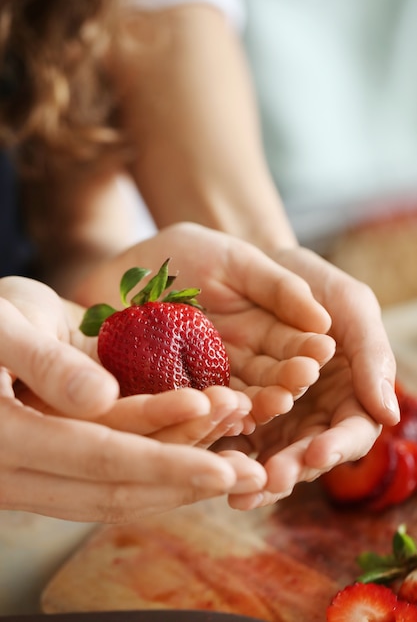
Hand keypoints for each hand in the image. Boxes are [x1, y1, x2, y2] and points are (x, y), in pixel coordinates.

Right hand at [0, 276, 265, 520]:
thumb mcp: (1, 327)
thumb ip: (43, 364)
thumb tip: (99, 400)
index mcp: (7, 444)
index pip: (99, 460)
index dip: (163, 464)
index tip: (224, 468)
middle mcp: (24, 473)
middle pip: (117, 486)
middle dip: (186, 479)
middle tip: (251, 472)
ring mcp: (43, 471)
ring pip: (120, 486)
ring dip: (181, 473)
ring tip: (241, 459)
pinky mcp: (62, 458)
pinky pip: (114, 469)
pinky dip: (161, 460)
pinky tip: (203, 449)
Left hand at [74, 223, 335, 423]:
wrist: (131, 263)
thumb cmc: (190, 252)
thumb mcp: (237, 261)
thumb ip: (279, 288)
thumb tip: (324, 321)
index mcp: (261, 334)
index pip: (291, 348)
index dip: (306, 350)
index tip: (321, 351)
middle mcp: (237, 365)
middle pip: (266, 381)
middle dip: (283, 384)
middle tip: (297, 384)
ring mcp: (201, 383)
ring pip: (230, 401)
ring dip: (250, 404)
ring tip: (266, 403)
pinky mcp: (164, 396)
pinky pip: (185, 408)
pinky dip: (201, 411)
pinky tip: (218, 412)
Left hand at [211, 247, 399, 509]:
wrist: (264, 265)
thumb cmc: (315, 282)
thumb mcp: (351, 306)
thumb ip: (372, 355)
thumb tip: (389, 414)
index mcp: (349, 392)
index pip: (351, 431)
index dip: (336, 446)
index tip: (316, 452)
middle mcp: (315, 411)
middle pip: (307, 453)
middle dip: (290, 468)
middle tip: (270, 479)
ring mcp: (277, 414)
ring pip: (269, 454)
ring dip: (255, 475)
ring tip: (237, 490)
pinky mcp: (240, 408)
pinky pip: (234, 435)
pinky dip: (225, 451)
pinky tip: (209, 461)